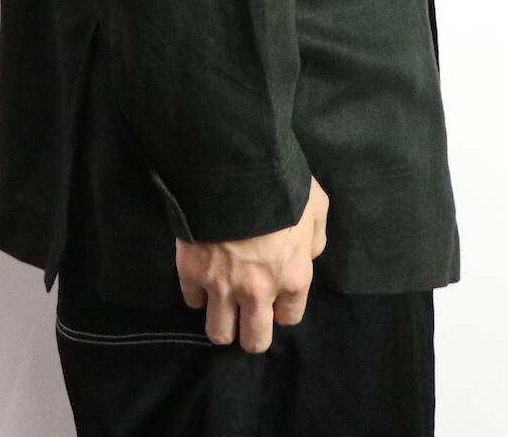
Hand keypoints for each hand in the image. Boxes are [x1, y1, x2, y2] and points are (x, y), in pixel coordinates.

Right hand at [174, 175, 328, 352]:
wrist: (233, 166)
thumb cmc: (281, 183)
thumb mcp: (315, 205)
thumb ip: (315, 236)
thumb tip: (307, 254)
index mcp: (293, 277)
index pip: (289, 318)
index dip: (281, 308)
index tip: (274, 296)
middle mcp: (258, 291)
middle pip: (254, 341)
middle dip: (251, 332)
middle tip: (246, 314)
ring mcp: (222, 285)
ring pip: (219, 332)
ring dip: (222, 322)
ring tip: (221, 306)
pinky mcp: (191, 272)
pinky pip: (191, 301)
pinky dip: (196, 293)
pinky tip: (201, 277)